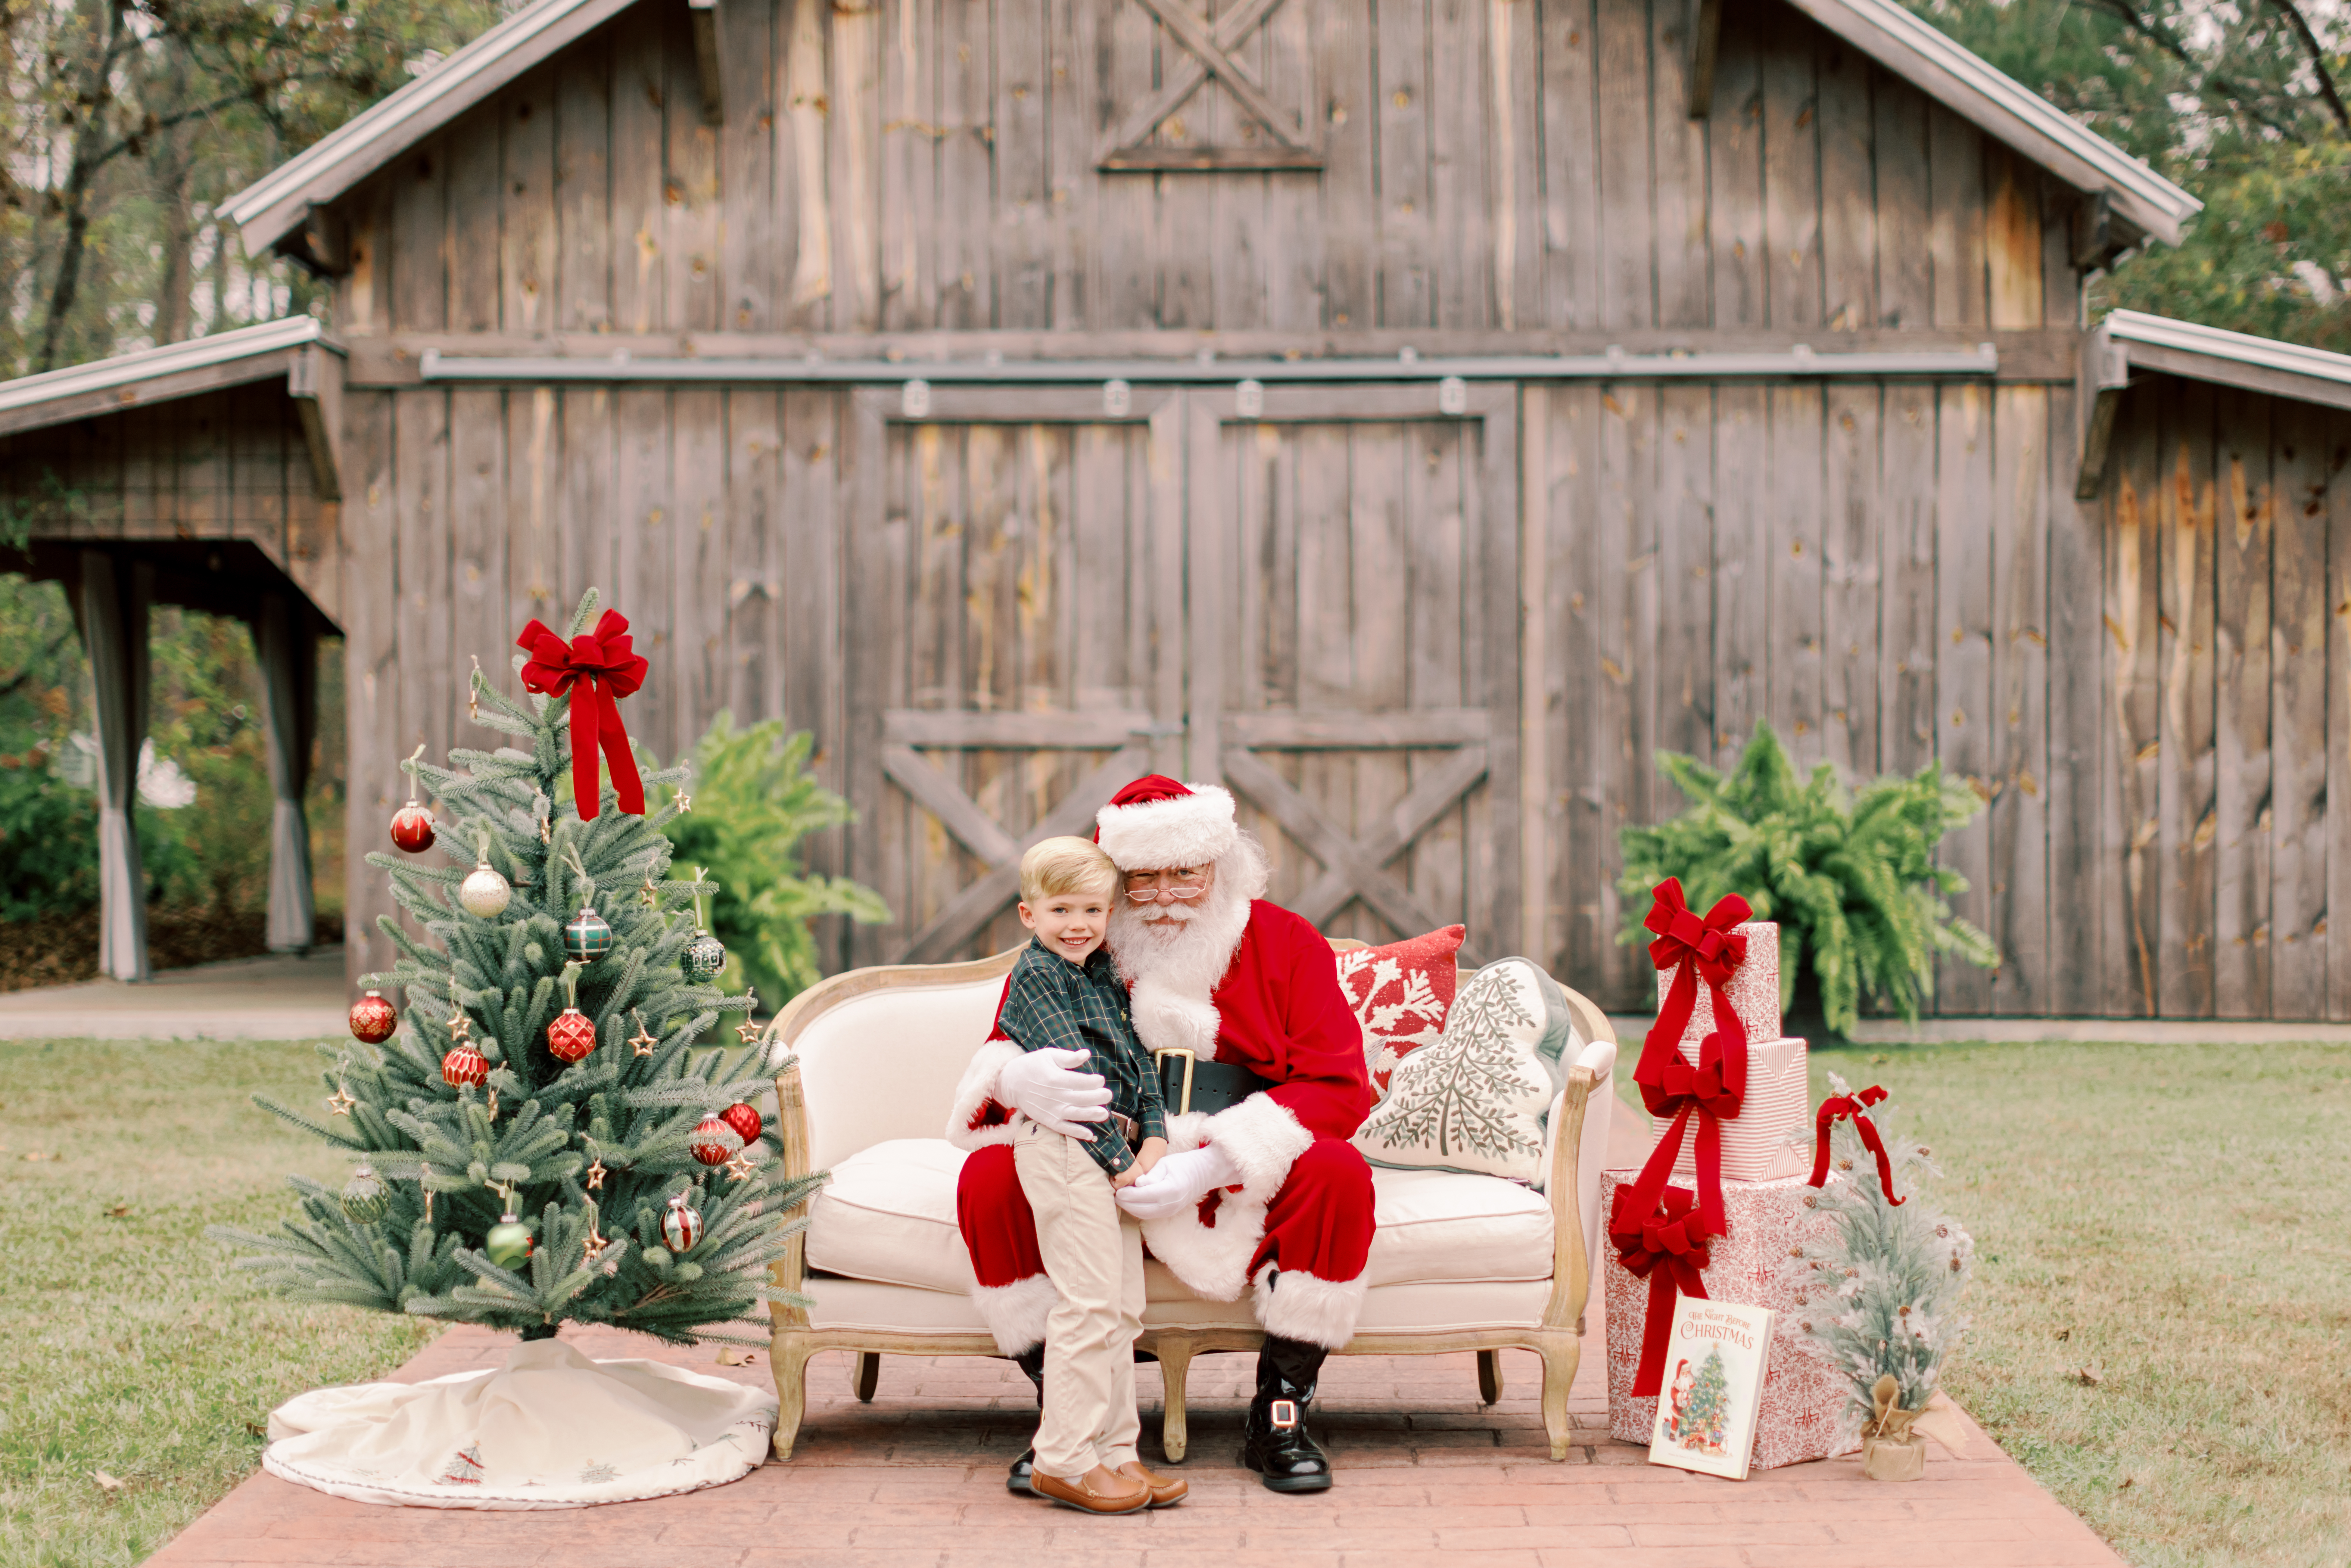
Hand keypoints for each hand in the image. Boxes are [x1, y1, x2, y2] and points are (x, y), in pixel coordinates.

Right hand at [996, 1047, 1110, 1137]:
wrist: (1010, 1083)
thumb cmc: (1032, 1065)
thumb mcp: (1048, 1055)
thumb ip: (1068, 1057)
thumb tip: (1087, 1054)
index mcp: (1055, 1078)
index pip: (1078, 1081)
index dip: (1092, 1081)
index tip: (1100, 1080)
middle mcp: (1054, 1095)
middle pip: (1079, 1098)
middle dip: (1096, 1097)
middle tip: (1108, 1095)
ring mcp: (1051, 1110)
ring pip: (1074, 1114)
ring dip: (1090, 1115)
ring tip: (1104, 1114)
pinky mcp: (1047, 1120)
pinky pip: (1063, 1128)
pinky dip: (1076, 1133)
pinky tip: (1090, 1135)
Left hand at [1113, 1142, 1239, 1220]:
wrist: (1202, 1173)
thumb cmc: (1182, 1163)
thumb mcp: (1165, 1163)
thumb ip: (1150, 1175)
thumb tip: (1137, 1184)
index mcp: (1170, 1189)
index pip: (1143, 1195)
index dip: (1127, 1194)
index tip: (1116, 1190)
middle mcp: (1170, 1204)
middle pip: (1141, 1209)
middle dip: (1125, 1203)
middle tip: (1114, 1195)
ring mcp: (1170, 1210)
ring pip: (1144, 1214)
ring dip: (1130, 1208)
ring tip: (1120, 1198)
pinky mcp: (1169, 1213)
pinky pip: (1150, 1215)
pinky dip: (1138, 1210)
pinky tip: (1131, 1202)